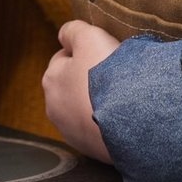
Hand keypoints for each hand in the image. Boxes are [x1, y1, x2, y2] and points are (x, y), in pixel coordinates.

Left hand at [43, 20, 117, 162]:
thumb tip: (64, 34)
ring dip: (97, 104)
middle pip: (72, 87)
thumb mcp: (89, 37)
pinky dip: (108, 124)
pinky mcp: (91, 150)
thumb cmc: (107, 75)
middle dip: (87, 81)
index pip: (63, 60)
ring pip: (85, 111)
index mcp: (50, 80)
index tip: (102, 54)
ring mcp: (72, 132)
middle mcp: (54, 109)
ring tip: (120, 98)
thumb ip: (73, 31)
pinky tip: (124, 117)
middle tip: (112, 76)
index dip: (84, 54)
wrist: (131, 118)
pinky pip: (99, 131)